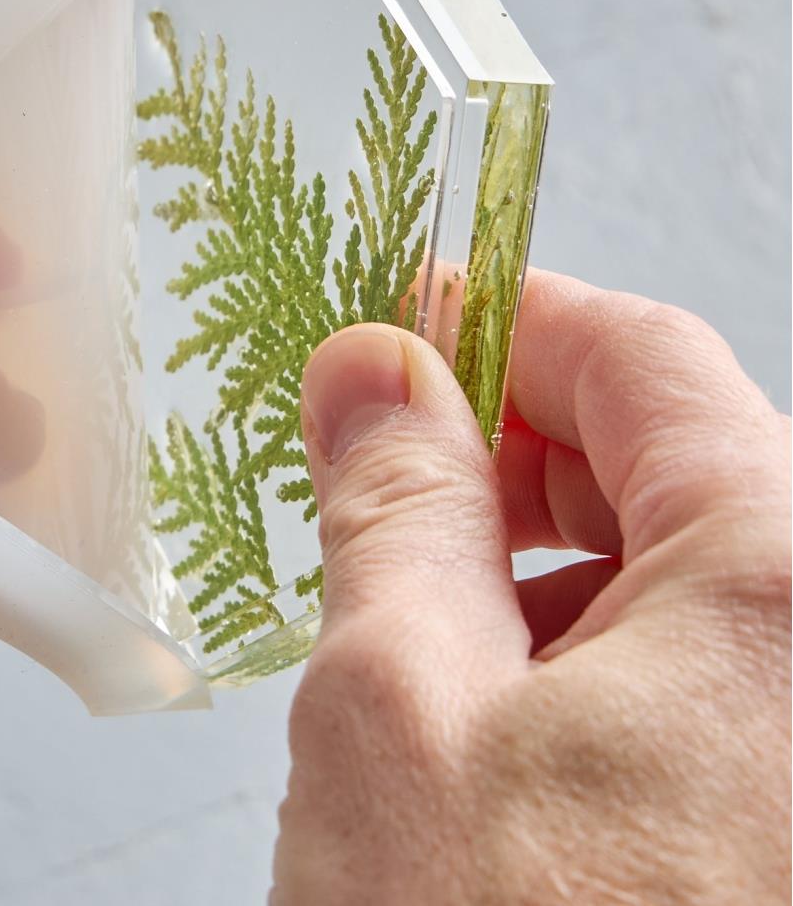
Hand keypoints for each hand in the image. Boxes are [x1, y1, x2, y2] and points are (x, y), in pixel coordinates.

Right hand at [273, 271, 789, 902]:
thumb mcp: (397, 704)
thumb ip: (394, 502)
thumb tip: (375, 373)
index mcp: (780, 583)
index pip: (642, 356)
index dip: (502, 321)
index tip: (406, 324)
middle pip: (675, 455)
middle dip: (514, 446)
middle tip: (387, 464)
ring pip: (686, 563)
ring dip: (544, 555)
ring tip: (425, 608)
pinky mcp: (785, 805)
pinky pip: (710, 662)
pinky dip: (597, 644)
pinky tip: (506, 700)